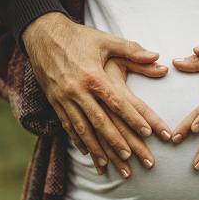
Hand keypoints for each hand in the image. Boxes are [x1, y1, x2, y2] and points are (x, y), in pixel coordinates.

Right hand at [22, 12, 171, 171]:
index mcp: (93, 76)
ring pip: (82, 128)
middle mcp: (78, 90)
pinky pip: (67, 125)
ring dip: (96, 148)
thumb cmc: (78, 37)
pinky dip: (77, 140)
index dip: (133, 119)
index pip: (117, 103)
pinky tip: (86, 152)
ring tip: (108, 165)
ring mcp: (64, 98)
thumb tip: (156, 57)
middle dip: (116, 142)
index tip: (148, 133)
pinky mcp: (54, 101)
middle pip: (100, 121)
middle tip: (131, 158)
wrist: (42, 34)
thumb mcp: (105, 40)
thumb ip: (132, 50)